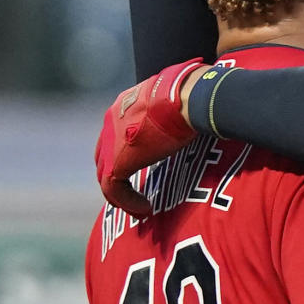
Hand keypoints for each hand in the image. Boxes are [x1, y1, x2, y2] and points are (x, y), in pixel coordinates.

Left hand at [95, 60, 203, 215]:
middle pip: (104, 154)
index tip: (144, 167)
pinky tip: (145, 209)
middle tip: (133, 193)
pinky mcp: (119, 160)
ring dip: (121, 194)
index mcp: (125, 104)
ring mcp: (111, 141)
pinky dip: (127, 201)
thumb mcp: (178, 99)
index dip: (125, 153)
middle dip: (117, 176)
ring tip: (139, 207)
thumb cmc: (191, 94)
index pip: (115, 133)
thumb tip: (200, 109)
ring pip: (105, 175)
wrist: (185, 98)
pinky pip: (114, 188)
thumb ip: (176, 109)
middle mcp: (111, 121)